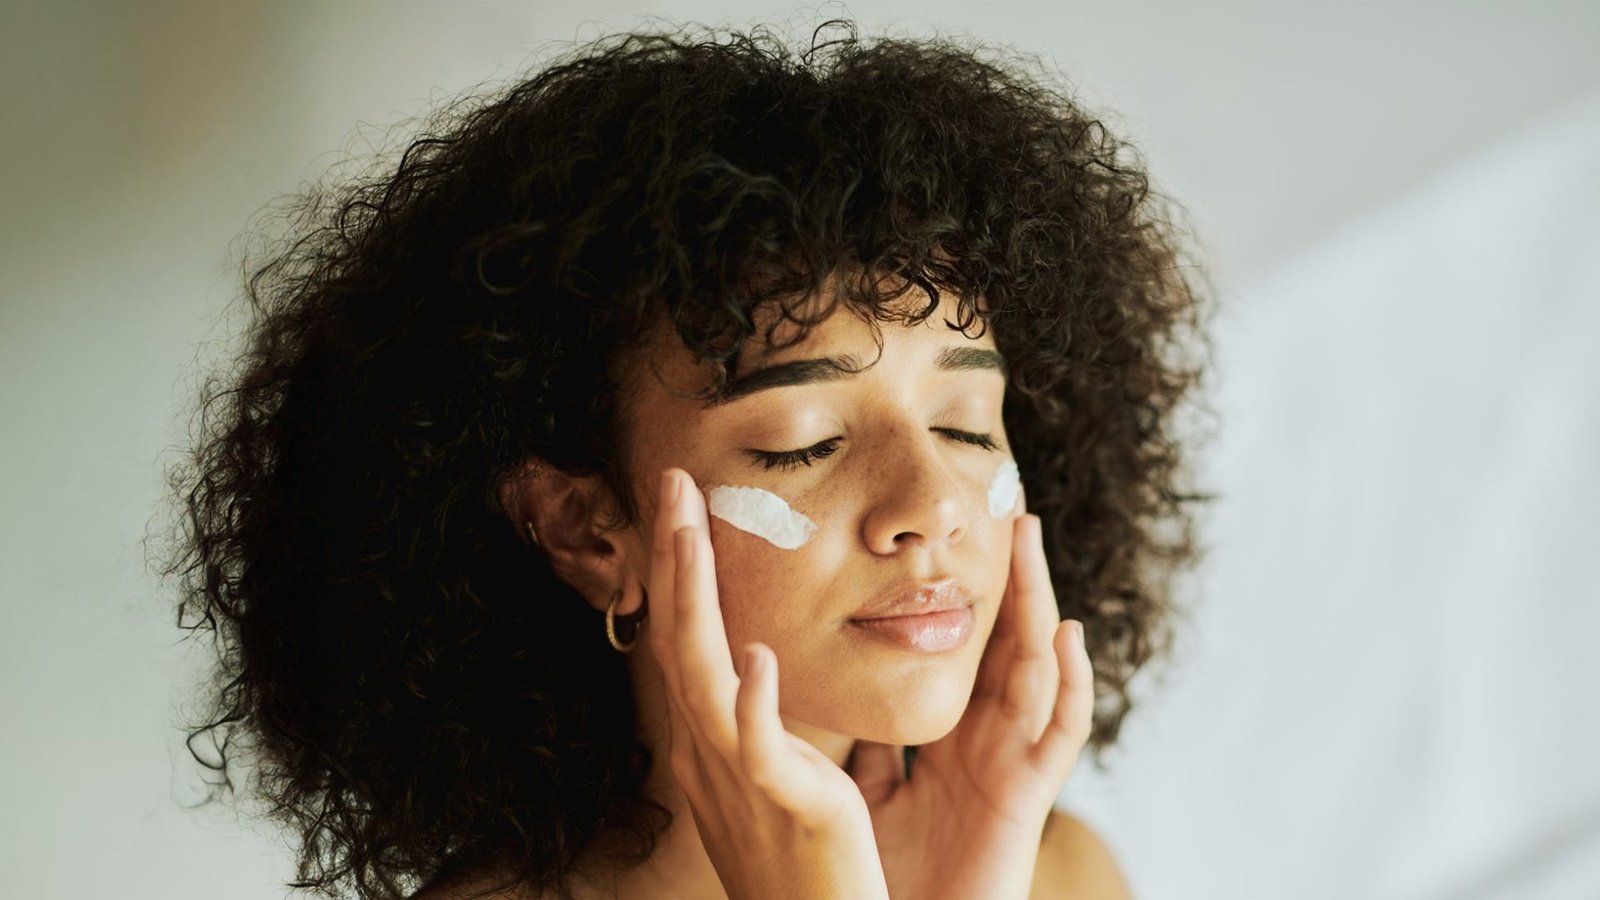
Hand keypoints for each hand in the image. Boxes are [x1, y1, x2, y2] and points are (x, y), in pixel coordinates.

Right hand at [647, 467, 890, 899]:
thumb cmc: (801, 865)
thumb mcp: (770, 779)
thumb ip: (761, 722)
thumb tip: (757, 665)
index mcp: (711, 741)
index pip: (687, 637)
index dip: (680, 567)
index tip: (683, 502)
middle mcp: (709, 752)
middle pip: (681, 638)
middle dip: (675, 557)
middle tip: (673, 480)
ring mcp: (738, 779)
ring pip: (704, 675)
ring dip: (695, 598)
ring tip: (691, 531)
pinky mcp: (785, 806)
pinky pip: (758, 749)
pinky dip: (751, 701)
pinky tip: (754, 654)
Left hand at [846, 512, 1094, 899]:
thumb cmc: (885, 880)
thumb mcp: (862, 794)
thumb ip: (856, 746)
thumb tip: (815, 691)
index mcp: (944, 743)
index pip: (960, 655)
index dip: (964, 602)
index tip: (957, 541)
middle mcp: (984, 746)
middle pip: (1003, 647)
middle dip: (1008, 582)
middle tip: (1008, 513)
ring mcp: (1009, 767)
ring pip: (1033, 669)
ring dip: (1036, 602)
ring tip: (1031, 542)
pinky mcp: (1026, 800)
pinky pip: (1058, 735)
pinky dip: (1070, 684)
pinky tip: (1066, 635)